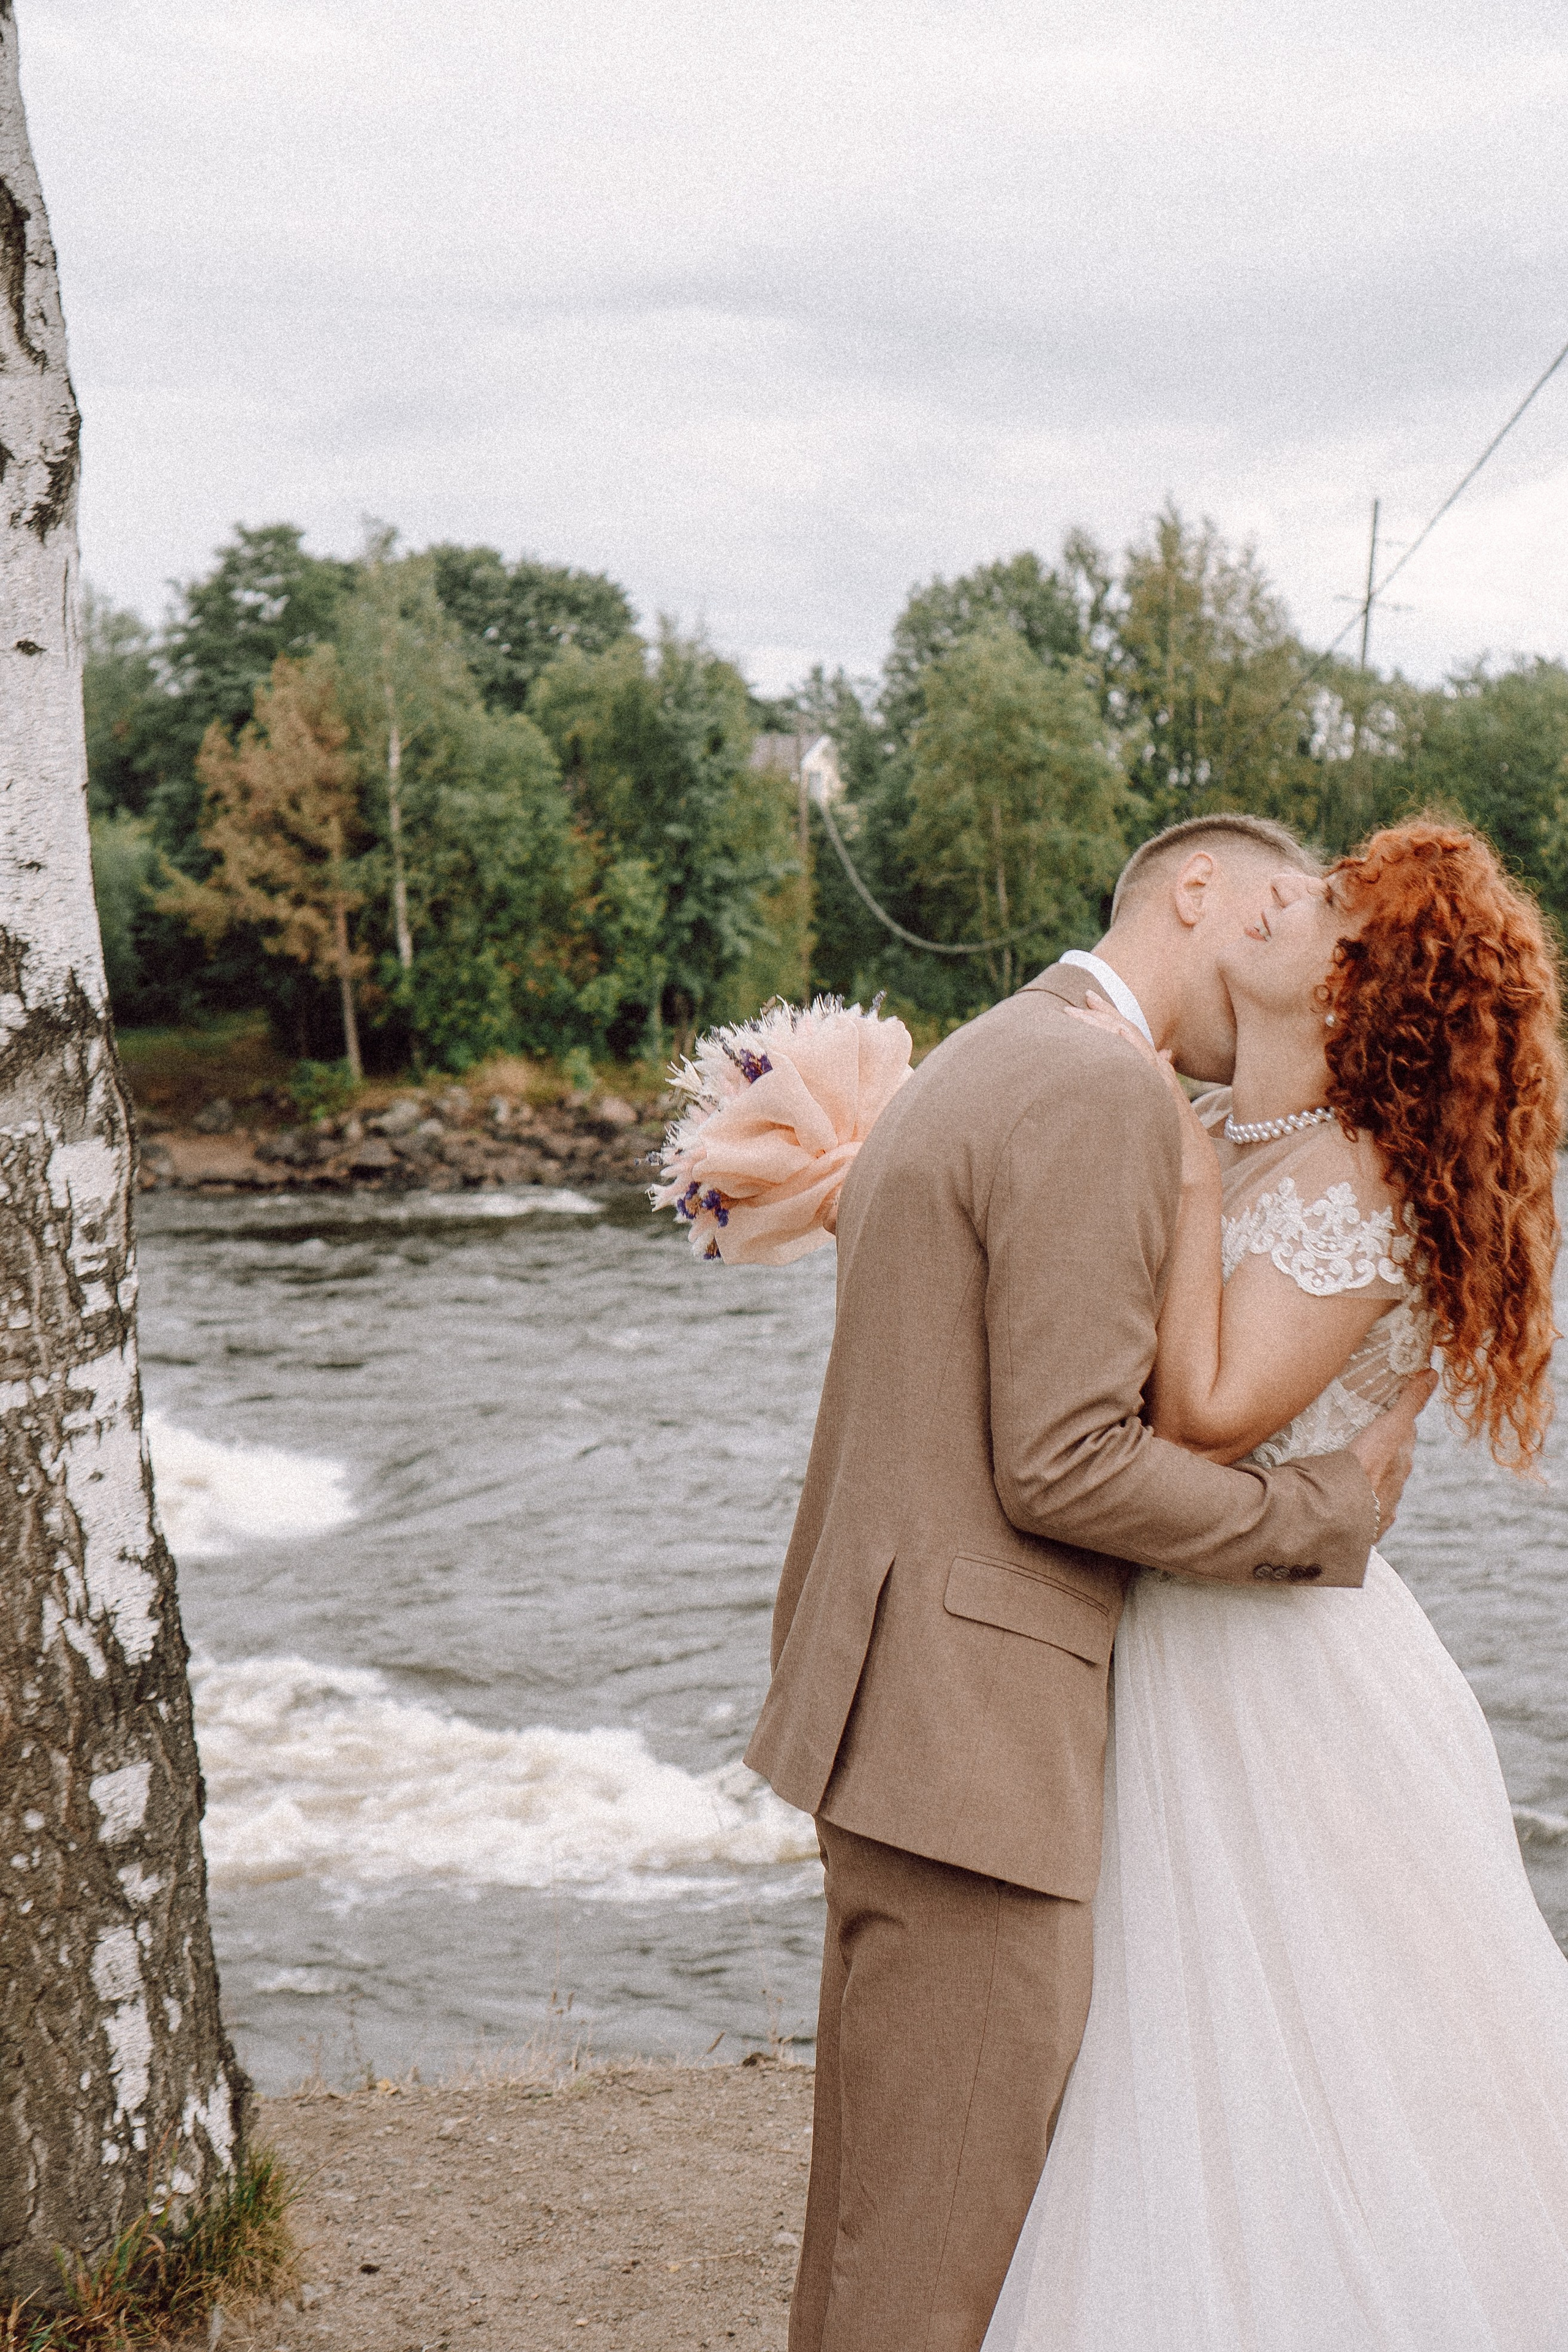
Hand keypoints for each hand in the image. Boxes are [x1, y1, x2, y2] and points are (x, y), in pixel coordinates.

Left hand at [1065, 996, 1214, 1187]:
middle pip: (1128, 1034)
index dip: (1108, 1020)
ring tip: (1080, 1007)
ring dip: (1107, 1021)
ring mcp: (1161, 1082)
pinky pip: (1145, 1060)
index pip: (1127, 1041)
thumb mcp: (1153, 1118)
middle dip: (1104, 1012)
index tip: (1086, 1005)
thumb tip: (1152, 1065)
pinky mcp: (1165, 1092)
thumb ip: (1149, 1093)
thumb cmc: (1170, 1155)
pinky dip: (1128, 1041)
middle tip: (1081, 995)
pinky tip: (1110, 1029)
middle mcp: (1157, 1075)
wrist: (1193, 1177)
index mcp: (1151, 1080)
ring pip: (1133, 1041)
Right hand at [1346, 1369, 1438, 1542]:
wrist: (1345, 1511)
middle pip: (1393, 1464)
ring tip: (1352, 1471)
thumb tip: (1433, 1373)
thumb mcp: (1391, 1426)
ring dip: (1371, 1480)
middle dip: (1384, 1453)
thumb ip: (1410, 1401)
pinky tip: (1351, 1504)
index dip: (1394, 1425)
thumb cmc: (1368, 1465)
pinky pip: (1367, 1514)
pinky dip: (1361, 1506)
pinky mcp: (1366, 1527)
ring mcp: (1382, 1508)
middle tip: (1366, 1439)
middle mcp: (1396, 1485)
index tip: (1385, 1417)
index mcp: (1401, 1461)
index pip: (1402, 1437)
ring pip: (1380, 1489)